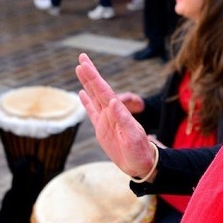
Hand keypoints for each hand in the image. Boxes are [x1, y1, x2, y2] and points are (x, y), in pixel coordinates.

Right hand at [76, 53, 156, 179]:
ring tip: (80, 69)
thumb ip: (123, 119)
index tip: (84, 64)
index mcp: (118, 112)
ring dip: (87, 83)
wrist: (142, 165)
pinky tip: (81, 93)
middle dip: (90, 73)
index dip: (93, 77)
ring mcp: (106, 119)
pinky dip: (86, 102)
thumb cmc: (140, 151)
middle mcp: (111, 112)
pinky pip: (92, 112)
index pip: (103, 90)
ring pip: (94, 96)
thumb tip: (113, 101)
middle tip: (82, 57)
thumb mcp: (133, 136)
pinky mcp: (102, 129)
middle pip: (98, 89)